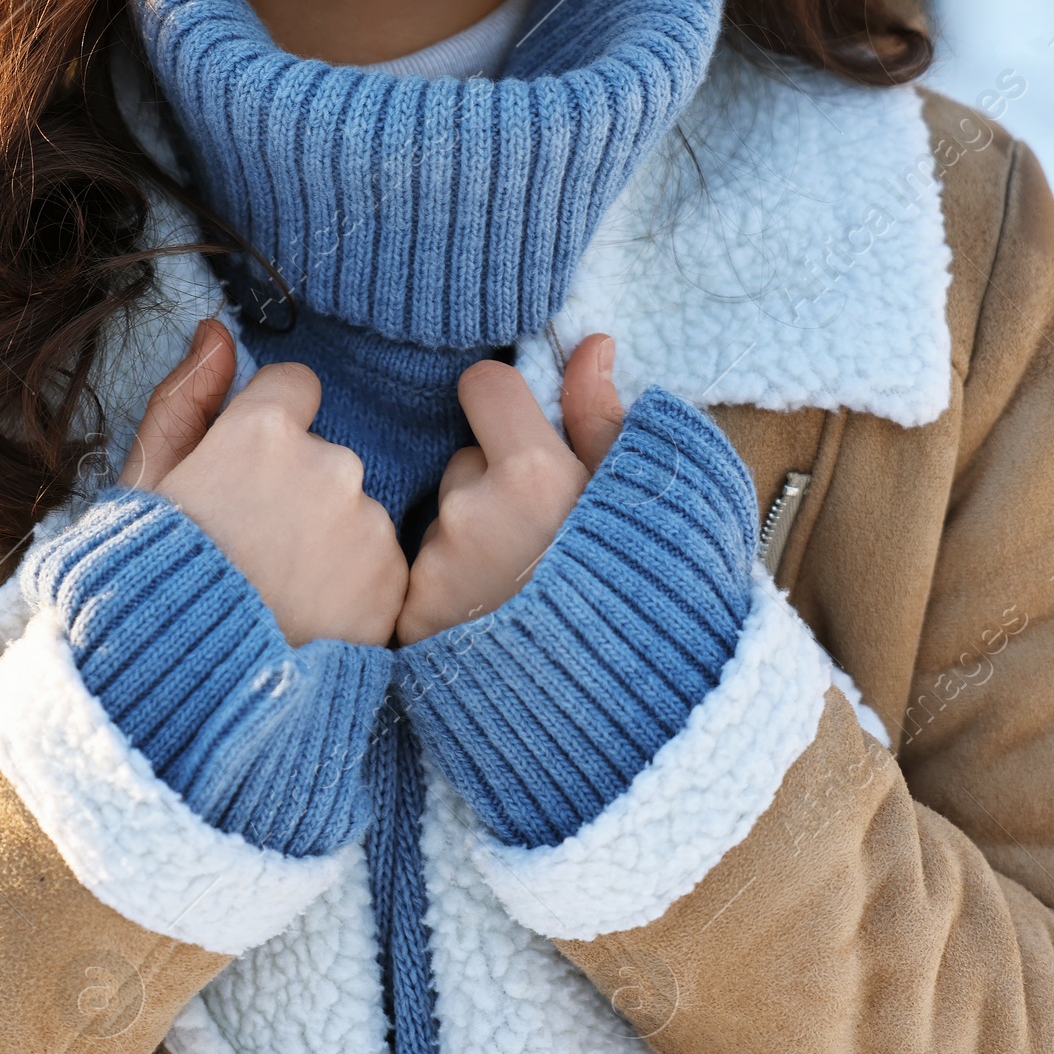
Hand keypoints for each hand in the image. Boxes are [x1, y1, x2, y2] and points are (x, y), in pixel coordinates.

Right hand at [119, 319, 407, 647]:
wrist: (179, 691)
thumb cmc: (146, 580)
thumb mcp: (146, 483)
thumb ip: (185, 399)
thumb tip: (216, 331)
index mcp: (262, 432)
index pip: (294, 387)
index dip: (264, 432)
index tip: (242, 476)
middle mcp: (329, 466)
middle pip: (326, 455)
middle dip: (296, 489)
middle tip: (251, 550)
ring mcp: (367, 527)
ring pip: (356, 511)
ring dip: (328, 539)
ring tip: (275, 592)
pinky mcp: (392, 584)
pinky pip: (379, 565)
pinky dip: (353, 586)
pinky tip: (307, 617)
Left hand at [395, 334, 624, 646]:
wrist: (615, 708)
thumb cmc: (640, 595)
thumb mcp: (637, 500)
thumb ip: (602, 418)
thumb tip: (589, 345)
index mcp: (534, 474)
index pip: (484, 384)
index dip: (504, 403)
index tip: (523, 429)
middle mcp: (472, 512)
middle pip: (463, 460)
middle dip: (492, 484)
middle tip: (538, 536)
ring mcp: (437, 566)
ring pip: (445, 519)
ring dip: (472, 539)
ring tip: (520, 585)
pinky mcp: (413, 616)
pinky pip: (423, 574)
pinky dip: (450, 589)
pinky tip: (492, 617)